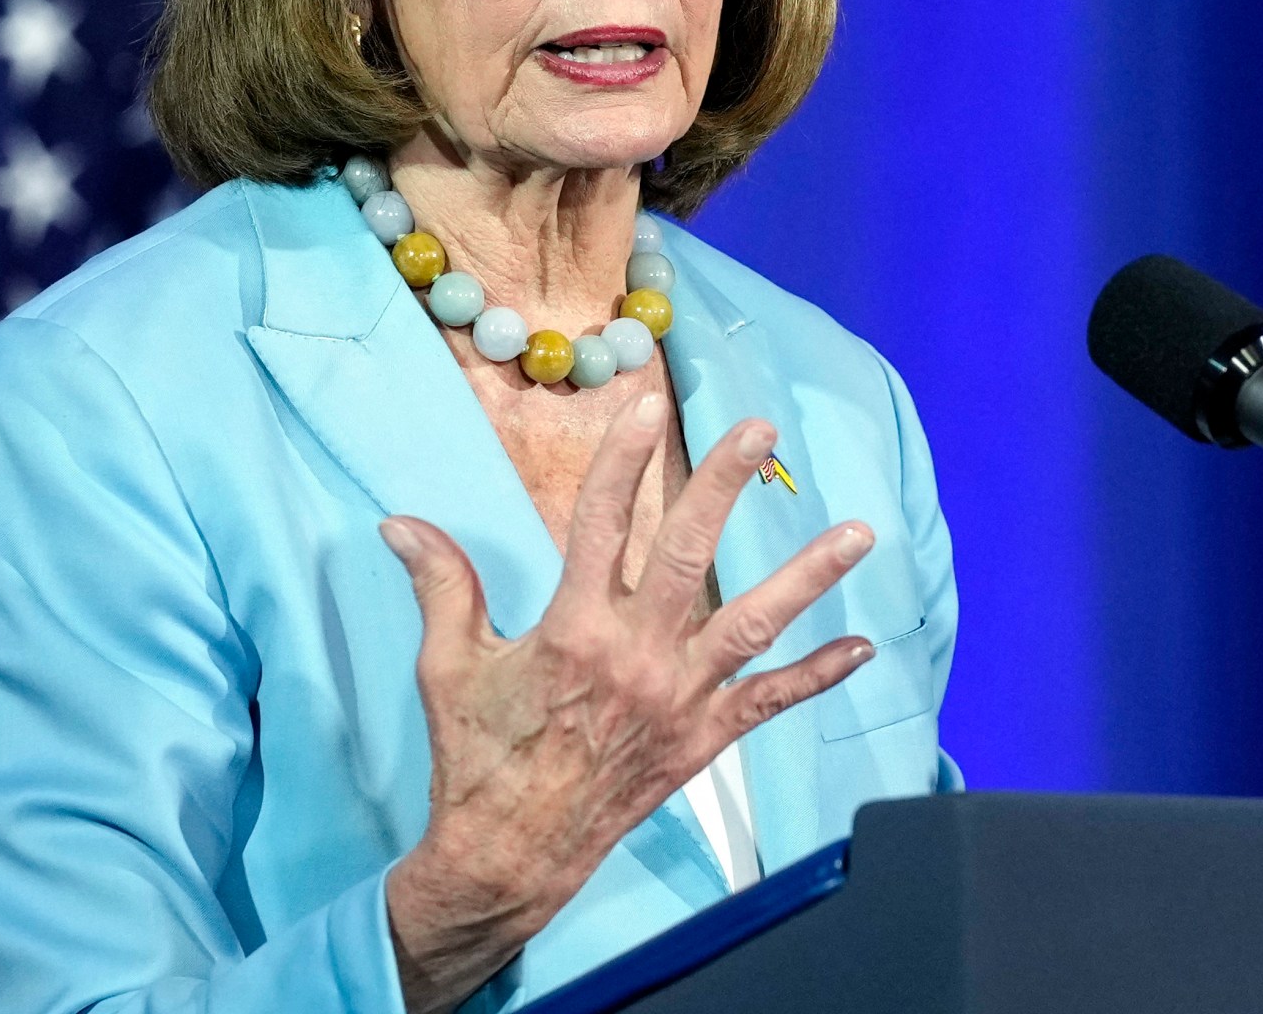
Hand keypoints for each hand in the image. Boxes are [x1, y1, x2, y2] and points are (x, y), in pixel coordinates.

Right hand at [376, 393, 876, 1012]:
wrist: (509, 855)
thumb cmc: (476, 756)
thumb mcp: (449, 667)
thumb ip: (441, 586)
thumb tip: (399, 522)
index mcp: (571, 629)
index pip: (601, 523)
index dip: (623, 461)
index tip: (647, 407)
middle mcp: (634, 656)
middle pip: (688, 554)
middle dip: (724, 486)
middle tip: (759, 430)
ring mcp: (677, 699)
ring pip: (753, 625)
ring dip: (807, 577)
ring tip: (858, 532)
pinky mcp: (702, 741)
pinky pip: (769, 704)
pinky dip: (817, 676)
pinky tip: (863, 647)